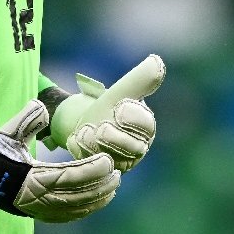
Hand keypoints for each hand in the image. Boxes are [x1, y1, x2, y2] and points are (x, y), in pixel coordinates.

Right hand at [0, 101, 119, 222]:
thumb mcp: (9, 132)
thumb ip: (27, 118)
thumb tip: (42, 107)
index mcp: (29, 177)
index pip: (68, 176)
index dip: (90, 170)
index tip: (108, 162)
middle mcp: (34, 197)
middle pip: (75, 195)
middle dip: (99, 185)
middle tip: (117, 174)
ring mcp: (36, 209)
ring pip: (73, 208)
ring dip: (96, 198)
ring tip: (113, 186)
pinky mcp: (37, 214)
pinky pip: (66, 216)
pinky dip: (84, 210)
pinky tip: (99, 201)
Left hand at [44, 54, 163, 172]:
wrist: (83, 121)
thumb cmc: (108, 105)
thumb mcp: (121, 90)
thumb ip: (139, 79)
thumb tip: (156, 61)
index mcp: (145, 126)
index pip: (146, 126)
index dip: (133, 117)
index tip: (119, 107)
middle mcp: (138, 147)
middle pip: (133, 148)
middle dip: (114, 136)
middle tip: (100, 126)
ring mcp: (121, 163)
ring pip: (114, 160)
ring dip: (96, 144)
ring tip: (85, 130)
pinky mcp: (103, 173)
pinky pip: (95, 169)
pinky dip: (83, 153)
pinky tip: (76, 140)